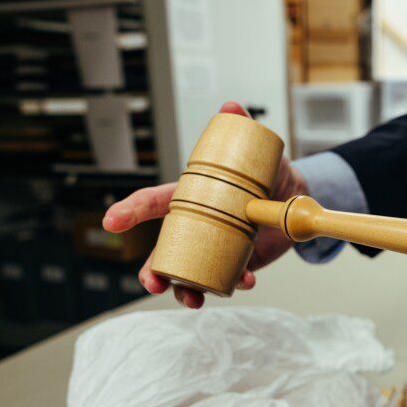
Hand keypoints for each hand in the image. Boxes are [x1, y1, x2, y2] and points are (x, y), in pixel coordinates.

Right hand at [103, 101, 306, 308]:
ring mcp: (215, 245)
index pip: (155, 202)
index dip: (130, 210)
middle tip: (152, 282)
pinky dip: (233, 283)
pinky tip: (242, 282)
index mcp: (193, 197)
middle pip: (163, 250)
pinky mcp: (236, 260)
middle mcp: (199, 224)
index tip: (112, 222)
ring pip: (188, 272)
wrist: (295, 196)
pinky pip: (228, 278)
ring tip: (192, 299)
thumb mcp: (256, 154)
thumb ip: (243, 131)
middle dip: (152, 270)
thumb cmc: (266, 173)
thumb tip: (232, 107)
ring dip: (185, 290)